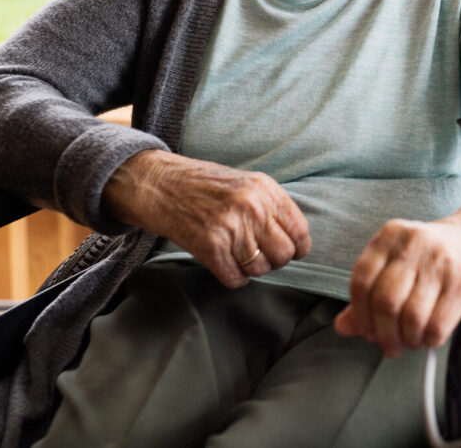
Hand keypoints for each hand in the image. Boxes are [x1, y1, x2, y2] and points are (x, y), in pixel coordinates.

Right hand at [103, 151, 310, 288]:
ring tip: (237, 254)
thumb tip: (296, 240)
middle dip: (274, 260)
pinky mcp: (210, 246)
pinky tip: (223, 262)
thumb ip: (271, 206)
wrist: (161, 184)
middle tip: (258, 253)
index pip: (299, 231)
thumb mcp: (246, 182)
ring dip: (251, 268)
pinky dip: (232, 277)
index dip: (297, 247)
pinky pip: (236, 279)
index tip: (289, 250)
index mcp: (264, 188)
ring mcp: (231, 227)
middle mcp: (251, 207)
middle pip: (284, 254)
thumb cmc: (205, 185)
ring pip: (261, 269)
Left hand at [333, 216, 460, 356]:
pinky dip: (429, 340)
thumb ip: (368, 293)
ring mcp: (439, 261)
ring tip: (411, 341)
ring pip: (410, 316)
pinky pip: (437, 324)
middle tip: (389, 345)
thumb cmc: (435, 255)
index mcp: (390, 236)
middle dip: (383, 333)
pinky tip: (430, 337)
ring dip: (408, 340)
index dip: (360, 314)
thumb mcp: (399, 263)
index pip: (361, 279)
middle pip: (385, 301)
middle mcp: (412, 244)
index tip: (366, 331)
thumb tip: (342, 325)